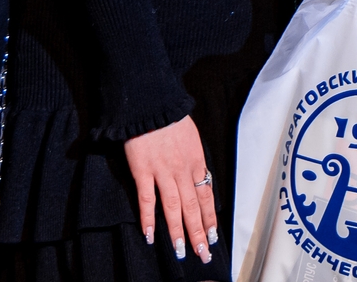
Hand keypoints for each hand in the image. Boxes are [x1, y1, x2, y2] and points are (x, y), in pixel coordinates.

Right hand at [124, 114, 217, 263]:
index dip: (210, 218)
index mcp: (197, 161)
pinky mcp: (143, 170)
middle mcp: (183, 170)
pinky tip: (150, 235)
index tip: (214, 236)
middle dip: (199, 232)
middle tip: (203, 253)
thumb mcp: (192, 138)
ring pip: (173, 207)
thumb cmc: (171, 117)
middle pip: (193, 207)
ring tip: (182, 251)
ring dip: (178, 232)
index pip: (207, 196)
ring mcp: (163, 171)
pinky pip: (147, 198)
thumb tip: (198, 179)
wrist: (152, 102)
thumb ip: (194, 161)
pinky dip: (148, 218)